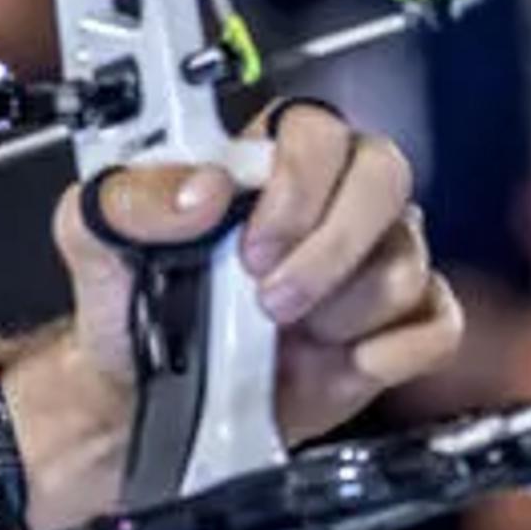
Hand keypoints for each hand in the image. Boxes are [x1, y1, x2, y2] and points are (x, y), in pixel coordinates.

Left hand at [51, 101, 461, 447]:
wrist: (141, 399)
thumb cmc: (130, 308)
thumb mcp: (93, 238)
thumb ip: (130, 198)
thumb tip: (201, 190)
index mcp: (265, 163)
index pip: (320, 130)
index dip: (298, 184)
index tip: (249, 244)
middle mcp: (329, 203)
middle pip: (386, 177)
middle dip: (329, 249)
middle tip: (270, 297)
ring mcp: (369, 265)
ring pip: (408, 262)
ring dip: (341, 312)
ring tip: (285, 333)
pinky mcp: (394, 331)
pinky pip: (437, 325)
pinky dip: (392, 350)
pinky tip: (338, 360)